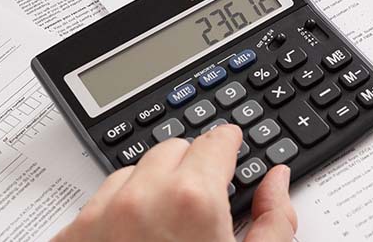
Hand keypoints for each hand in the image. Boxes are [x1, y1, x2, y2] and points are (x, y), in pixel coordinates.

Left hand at [54, 125, 296, 241]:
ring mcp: (96, 220)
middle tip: (206, 203)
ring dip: (151, 188)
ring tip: (168, 232)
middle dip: (192, 167)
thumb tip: (277, 182)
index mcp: (192, 199)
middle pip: (173, 150)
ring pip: (130, 175)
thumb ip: (274, 221)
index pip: (216, 140)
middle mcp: (139, 199)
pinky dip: (116, 216)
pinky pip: (94, 207)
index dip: (230, 148)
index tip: (233, 153)